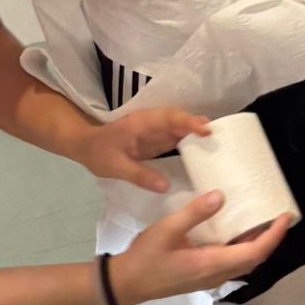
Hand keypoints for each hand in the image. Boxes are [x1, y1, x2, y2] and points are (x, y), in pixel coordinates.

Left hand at [81, 108, 209, 193]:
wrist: (85, 146)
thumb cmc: (98, 153)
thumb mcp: (115, 167)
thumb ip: (140, 175)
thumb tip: (165, 186)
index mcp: (141, 124)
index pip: (168, 118)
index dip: (188, 122)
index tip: (205, 129)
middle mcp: (151, 123)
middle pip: (178, 119)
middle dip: (198, 124)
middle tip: (219, 136)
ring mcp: (154, 130)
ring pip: (180, 126)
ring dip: (196, 131)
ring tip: (217, 143)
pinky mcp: (156, 139)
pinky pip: (176, 136)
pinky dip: (190, 140)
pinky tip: (203, 151)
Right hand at [111, 194, 291, 304]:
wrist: (127, 284)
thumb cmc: (146, 257)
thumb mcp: (168, 229)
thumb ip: (195, 213)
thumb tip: (222, 196)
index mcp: (213, 264)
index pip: (255, 252)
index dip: (274, 235)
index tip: (286, 217)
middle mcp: (217, 274)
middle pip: (254, 259)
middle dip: (271, 239)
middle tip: (279, 216)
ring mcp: (210, 278)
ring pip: (244, 262)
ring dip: (257, 244)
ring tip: (263, 220)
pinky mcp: (203, 276)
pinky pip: (232, 262)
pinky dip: (242, 247)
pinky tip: (236, 231)